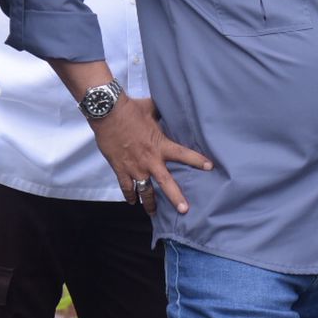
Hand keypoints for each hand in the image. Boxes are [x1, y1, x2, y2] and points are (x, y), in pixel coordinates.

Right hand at [90, 96, 212, 214]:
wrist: (108, 113)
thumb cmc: (131, 109)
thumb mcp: (152, 109)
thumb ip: (162, 113)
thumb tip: (171, 104)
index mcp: (160, 145)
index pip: (184, 154)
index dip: (197, 161)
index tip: (209, 167)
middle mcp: (150, 160)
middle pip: (166, 183)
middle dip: (176, 198)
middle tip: (184, 210)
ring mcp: (134, 167)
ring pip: (145, 191)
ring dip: (150, 203)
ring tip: (154, 213)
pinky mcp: (120, 169)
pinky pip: (126, 187)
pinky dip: (129, 196)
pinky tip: (133, 202)